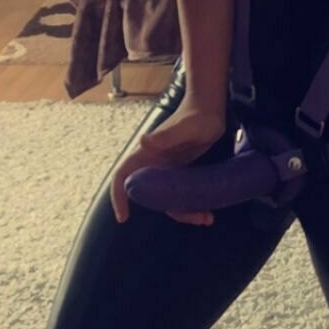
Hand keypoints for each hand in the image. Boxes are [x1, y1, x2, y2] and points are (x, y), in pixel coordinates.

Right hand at [110, 100, 226, 226]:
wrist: (209, 110)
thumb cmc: (196, 115)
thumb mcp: (184, 127)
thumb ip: (166, 135)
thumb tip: (142, 142)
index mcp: (147, 153)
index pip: (123, 175)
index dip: (119, 195)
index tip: (123, 216)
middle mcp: (153, 163)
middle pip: (150, 196)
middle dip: (171, 212)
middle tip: (195, 219)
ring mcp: (167, 169)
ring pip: (167, 198)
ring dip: (185, 212)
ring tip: (207, 217)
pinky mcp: (180, 171)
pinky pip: (179, 194)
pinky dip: (191, 205)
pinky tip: (207, 210)